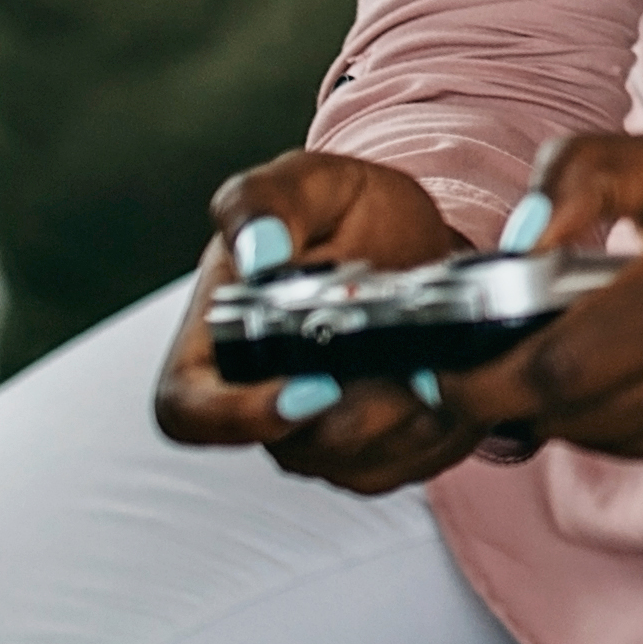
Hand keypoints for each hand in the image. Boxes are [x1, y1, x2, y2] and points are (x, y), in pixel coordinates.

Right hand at [157, 150, 481, 493]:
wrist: (414, 237)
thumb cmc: (340, 214)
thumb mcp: (303, 182)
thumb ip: (263, 202)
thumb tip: (259, 249)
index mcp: (215, 346)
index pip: (189, 412)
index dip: (237, 417)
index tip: (313, 384)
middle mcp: (261, 403)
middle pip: (292, 446)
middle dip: (358, 409)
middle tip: (407, 361)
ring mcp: (321, 436)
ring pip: (359, 459)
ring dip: (407, 413)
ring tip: (436, 356)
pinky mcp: (384, 451)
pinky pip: (412, 460)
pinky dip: (443, 421)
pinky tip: (454, 371)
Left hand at [429, 129, 642, 469]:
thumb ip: (579, 181)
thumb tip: (508, 246)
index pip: (559, 372)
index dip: (482, 378)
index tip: (439, 361)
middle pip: (570, 417)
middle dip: (511, 389)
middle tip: (487, 347)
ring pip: (603, 440)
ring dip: (563, 404)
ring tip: (563, 342)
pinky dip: (619, 412)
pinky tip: (637, 358)